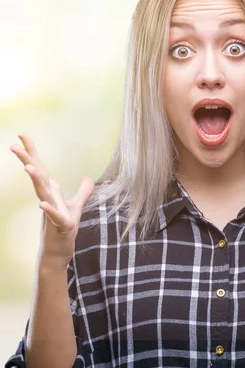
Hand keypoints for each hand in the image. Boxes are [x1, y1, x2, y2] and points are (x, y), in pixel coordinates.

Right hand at [10, 135, 94, 269]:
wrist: (59, 251)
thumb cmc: (64, 228)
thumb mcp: (77, 206)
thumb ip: (83, 191)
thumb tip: (87, 178)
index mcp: (51, 192)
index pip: (42, 169)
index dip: (32, 152)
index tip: (22, 135)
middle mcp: (49, 199)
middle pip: (38, 176)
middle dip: (28, 160)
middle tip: (14, 145)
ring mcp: (53, 211)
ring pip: (43, 193)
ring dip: (36, 181)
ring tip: (29, 167)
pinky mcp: (61, 225)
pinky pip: (54, 216)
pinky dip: (49, 210)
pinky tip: (42, 205)